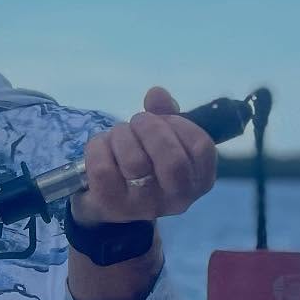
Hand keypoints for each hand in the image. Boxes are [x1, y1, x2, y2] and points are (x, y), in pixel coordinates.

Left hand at [70, 87, 217, 226]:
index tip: (163, 119)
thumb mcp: (160, 139)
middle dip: (150, 127)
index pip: (201, 146)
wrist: (107, 201)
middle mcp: (177, 199)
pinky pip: (103, 167)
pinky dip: (98, 146)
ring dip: (121, 135)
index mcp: (198, 181)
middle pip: (171, 158)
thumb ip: (164, 114)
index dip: (178, 123)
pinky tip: (101, 148)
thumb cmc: (143, 164)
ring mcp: (143, 206)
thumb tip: (157, 93)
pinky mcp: (111, 205)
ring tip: (118, 135)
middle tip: (138, 121)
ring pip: (134, 161)